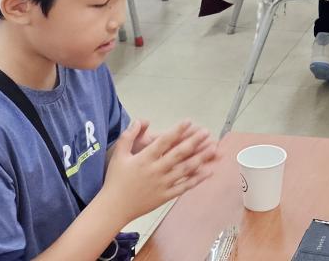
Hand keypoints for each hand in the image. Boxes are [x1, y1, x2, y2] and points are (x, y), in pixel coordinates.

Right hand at [99, 120, 217, 223]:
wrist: (114, 207)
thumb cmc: (115, 180)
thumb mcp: (118, 155)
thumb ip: (128, 136)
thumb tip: (140, 120)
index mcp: (144, 159)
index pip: (164, 142)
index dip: (177, 131)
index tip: (189, 121)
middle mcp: (156, 170)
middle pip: (178, 154)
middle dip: (194, 142)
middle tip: (206, 132)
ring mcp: (162, 184)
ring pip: (185, 170)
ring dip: (200, 158)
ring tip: (213, 148)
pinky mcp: (166, 196)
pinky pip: (184, 186)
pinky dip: (197, 179)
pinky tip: (209, 172)